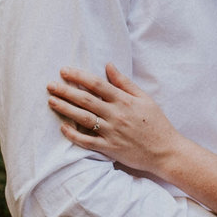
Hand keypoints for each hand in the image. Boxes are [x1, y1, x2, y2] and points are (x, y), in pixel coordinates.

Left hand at [50, 64, 181, 171]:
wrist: (166, 151)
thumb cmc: (156, 123)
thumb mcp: (144, 98)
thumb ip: (124, 82)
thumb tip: (109, 64)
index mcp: (124, 100)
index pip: (96, 84)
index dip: (78, 76)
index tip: (64, 71)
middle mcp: (116, 115)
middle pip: (85, 100)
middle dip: (65, 91)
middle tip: (50, 84)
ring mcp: (112, 132)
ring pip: (83, 118)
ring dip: (65, 109)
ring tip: (51, 101)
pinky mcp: (109, 148)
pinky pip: (87, 141)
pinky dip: (74, 135)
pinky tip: (62, 128)